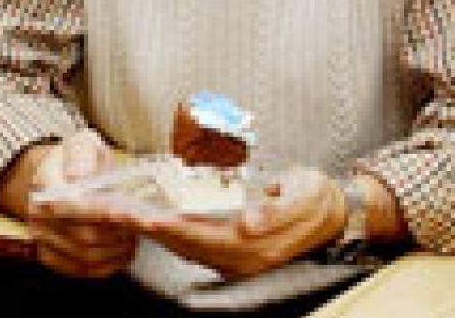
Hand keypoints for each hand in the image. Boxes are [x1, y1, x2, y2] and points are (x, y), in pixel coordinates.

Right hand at [4, 130, 135, 277]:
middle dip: (119, 234)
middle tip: (144, 226)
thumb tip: (78, 177)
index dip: (105, 214)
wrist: (56, 177)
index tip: (136, 218)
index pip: (74, 206)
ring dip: (117, 250)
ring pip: (87, 258)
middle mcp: (38, 217)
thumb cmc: (77, 161)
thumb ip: (82, 156)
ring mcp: (43, 240)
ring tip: (133, 235)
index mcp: (43, 185)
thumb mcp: (82, 145)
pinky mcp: (51, 258)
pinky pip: (84, 271)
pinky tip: (122, 250)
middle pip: (84, 237)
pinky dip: (109, 264)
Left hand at [116, 166, 345, 278]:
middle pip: (188, 245)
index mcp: (258, 245)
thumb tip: (250, 223)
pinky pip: (193, 246)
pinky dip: (169, 236)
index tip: (150, 219)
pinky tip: (151, 223)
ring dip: (155, 235)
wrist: (332, 212)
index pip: (206, 237)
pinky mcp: (232, 253)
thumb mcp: (304, 195)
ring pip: (186, 248)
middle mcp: (243, 258)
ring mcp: (236, 259)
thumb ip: (277, 210)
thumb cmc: (314, 197)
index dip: (176, 228)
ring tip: (126, 218)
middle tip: (121, 215)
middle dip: (154, 231)